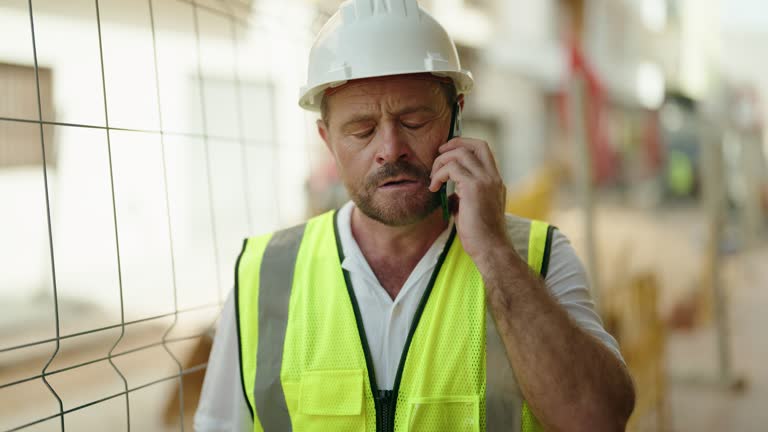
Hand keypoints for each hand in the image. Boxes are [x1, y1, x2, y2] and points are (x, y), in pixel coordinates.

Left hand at [428, 138, 511, 262]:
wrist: (491, 249)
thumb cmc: (480, 236)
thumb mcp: (472, 210)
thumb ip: (463, 197)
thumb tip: (449, 193)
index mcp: (495, 182)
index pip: (483, 151)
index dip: (464, 145)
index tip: (447, 152)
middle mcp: (494, 177)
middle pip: (476, 144)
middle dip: (454, 144)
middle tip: (437, 155)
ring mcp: (486, 181)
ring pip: (461, 154)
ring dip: (441, 162)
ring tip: (433, 179)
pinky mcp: (474, 187)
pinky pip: (452, 168)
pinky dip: (439, 174)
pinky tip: (434, 188)